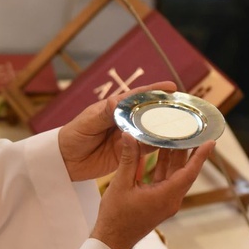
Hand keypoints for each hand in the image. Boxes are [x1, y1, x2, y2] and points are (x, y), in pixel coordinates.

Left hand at [58, 81, 176, 181]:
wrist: (64, 162)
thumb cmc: (72, 136)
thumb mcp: (86, 123)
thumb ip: (103, 114)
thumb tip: (117, 101)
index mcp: (114, 108)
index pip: (137, 97)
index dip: (154, 91)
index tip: (171, 87)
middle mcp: (124, 121)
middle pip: (148, 114)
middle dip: (166, 111)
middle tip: (184, 110)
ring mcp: (127, 138)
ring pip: (150, 132)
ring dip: (164, 130)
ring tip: (183, 128)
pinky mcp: (127, 154)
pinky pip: (145, 150)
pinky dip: (157, 147)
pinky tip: (170, 146)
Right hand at [91, 132, 214, 248]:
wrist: (112, 240)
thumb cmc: (116, 217)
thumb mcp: (120, 184)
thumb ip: (128, 159)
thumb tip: (129, 135)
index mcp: (166, 196)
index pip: (189, 172)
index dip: (201, 155)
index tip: (211, 141)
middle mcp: (171, 200)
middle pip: (184, 172)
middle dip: (188, 151)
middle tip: (191, 131)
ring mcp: (165, 203)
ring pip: (175, 176)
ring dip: (174, 158)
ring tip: (174, 137)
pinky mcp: (158, 204)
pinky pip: (165, 182)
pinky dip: (164, 168)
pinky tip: (159, 154)